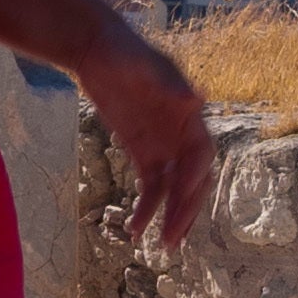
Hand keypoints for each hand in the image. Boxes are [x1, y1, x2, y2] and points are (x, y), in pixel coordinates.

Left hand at [82, 24, 217, 247]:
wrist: (97, 51)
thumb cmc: (123, 51)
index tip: (182, 196)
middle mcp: (182, 135)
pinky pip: (151, 189)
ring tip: (160, 246)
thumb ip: (168, 82)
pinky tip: (134, 230)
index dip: (195, 176)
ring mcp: (164, 147)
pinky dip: (146, 210)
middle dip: (185, 210)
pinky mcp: (144, 153)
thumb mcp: (143, 64)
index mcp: (189, 115)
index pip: (201, 154)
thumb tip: (198, 98)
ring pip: (174, 191)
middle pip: (192, 180)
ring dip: (169, 218)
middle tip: (173, 239)